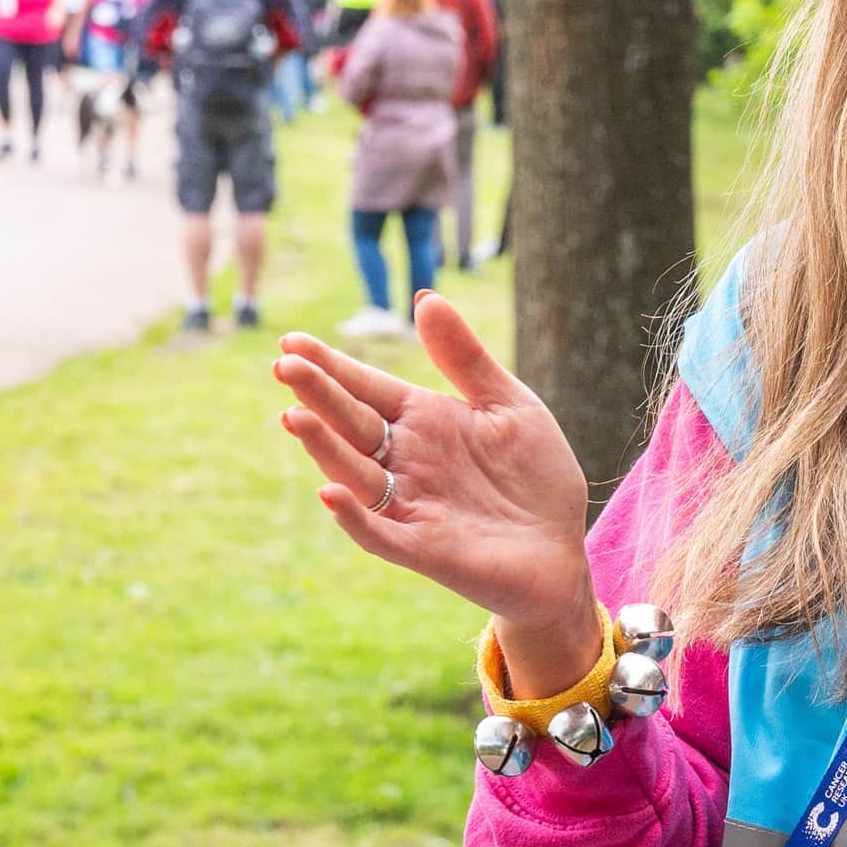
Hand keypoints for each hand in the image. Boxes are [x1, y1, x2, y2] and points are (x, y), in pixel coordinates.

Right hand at [274, 293, 601, 681]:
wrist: (562, 548)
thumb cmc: (535, 476)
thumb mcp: (509, 404)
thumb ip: (465, 357)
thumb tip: (425, 298)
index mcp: (422, 421)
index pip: (365, 388)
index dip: (330, 366)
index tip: (291, 342)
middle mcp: (406, 461)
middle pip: (351, 424)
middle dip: (317, 396)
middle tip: (284, 367)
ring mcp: (411, 505)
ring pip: (355, 474)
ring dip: (324, 448)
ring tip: (294, 417)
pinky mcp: (424, 548)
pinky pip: (380, 533)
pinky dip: (354, 517)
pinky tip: (331, 494)